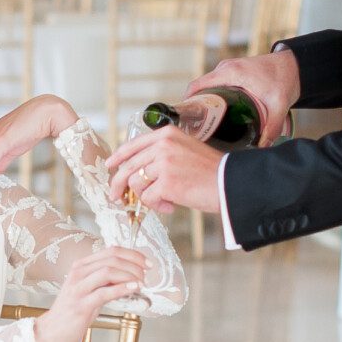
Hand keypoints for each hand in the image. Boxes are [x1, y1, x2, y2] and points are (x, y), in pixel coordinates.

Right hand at [36, 244, 150, 341]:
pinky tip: (133, 289)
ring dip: (129, 276)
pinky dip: (122, 288)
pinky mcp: (81, 305)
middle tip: (146, 274)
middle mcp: (78, 273)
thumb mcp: (90, 290)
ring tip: (141, 283)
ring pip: (108, 271)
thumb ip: (106, 281)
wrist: (51, 331)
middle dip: (134, 264)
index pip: (111, 251)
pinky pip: (104, 292)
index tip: (147, 263)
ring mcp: (78, 288)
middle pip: (112, 259)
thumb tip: (131, 276)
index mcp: (81, 266)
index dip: (133, 254)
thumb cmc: (73, 311)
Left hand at [105, 124, 225, 215]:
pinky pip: (149, 198)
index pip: (133, 144)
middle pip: (128, 167)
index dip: (118, 157)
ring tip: (164, 202)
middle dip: (119, 185)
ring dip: (146, 198)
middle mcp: (163, 145)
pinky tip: (171, 207)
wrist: (230, 182)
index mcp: (167, 134)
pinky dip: (157, 206)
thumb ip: (162, 154)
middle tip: (117, 197)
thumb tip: (137, 172)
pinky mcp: (166, 182)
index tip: (110, 166)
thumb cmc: (211, 171)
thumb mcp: (185, 150)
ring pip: (136, 184)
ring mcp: (163, 163)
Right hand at [185, 51, 297, 145]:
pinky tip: (217, 112)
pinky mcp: (234, 71)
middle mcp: (226, 68)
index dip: (187, 101)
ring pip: (208, 86)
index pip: (197, 86)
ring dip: (204, 101)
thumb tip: (262, 147)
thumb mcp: (278, 106)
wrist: (295, 65)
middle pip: (200, 88)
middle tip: (195, 127)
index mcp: (230, 73)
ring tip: (204, 122)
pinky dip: (213, 95)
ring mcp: (229, 68)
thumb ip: (271, 128)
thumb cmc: (285, 78)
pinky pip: (216, 83)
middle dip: (196, 106)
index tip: (185, 119)